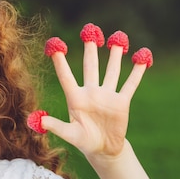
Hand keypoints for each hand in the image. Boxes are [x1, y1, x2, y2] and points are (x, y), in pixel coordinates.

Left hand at [41, 31, 150, 158]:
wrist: (103, 149)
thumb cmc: (84, 141)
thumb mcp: (69, 134)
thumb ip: (55, 126)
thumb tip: (37, 120)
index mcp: (75, 98)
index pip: (66, 76)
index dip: (60, 61)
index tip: (54, 44)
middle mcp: (91, 92)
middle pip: (90, 65)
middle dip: (90, 48)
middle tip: (90, 29)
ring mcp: (107, 95)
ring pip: (111, 70)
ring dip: (114, 54)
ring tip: (117, 36)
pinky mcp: (121, 101)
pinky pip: (130, 83)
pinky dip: (137, 70)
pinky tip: (142, 56)